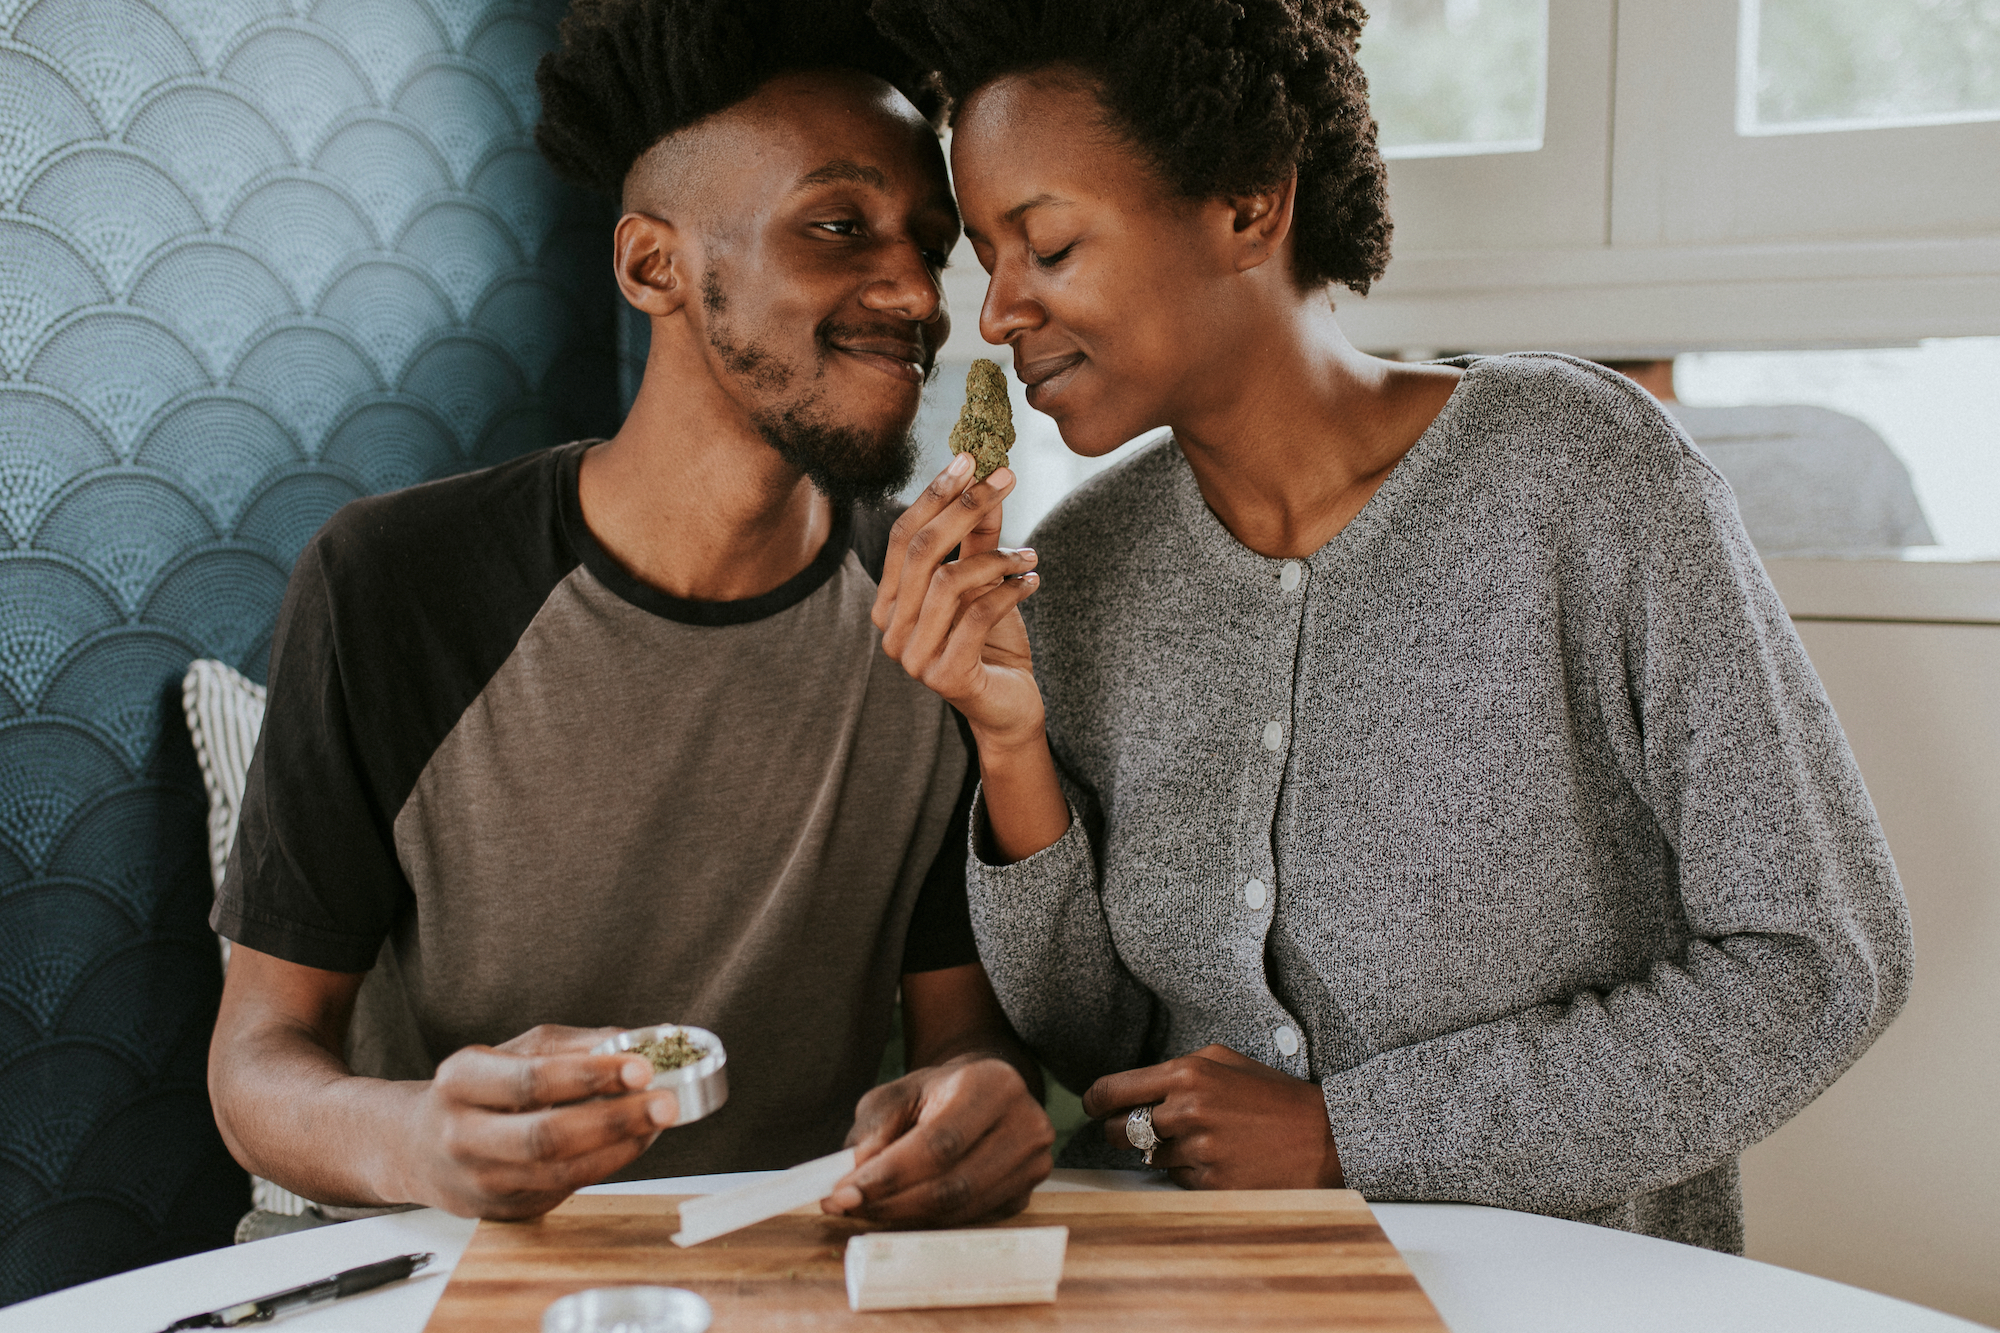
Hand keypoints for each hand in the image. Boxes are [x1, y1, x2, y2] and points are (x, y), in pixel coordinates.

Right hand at [400, 1024, 679, 1218]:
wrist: (420, 1147)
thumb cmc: (481, 1090)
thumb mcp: (515, 1052)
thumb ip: (578, 1046)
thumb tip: (649, 1039)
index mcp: (461, 1081)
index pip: (531, 1080)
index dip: (590, 1076)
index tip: (642, 1067)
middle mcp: (462, 1135)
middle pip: (545, 1136)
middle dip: (614, 1120)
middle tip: (664, 1103)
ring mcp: (480, 1181)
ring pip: (559, 1173)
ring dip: (620, 1147)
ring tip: (657, 1122)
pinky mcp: (502, 1211)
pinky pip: (564, 1190)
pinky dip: (607, 1165)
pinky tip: (632, 1142)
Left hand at [823, 1055, 1053, 1225]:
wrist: (983, 1091)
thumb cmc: (937, 1092)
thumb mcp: (898, 1094)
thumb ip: (874, 1130)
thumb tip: (856, 1176)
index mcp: (992, 1085)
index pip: (939, 1143)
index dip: (890, 1175)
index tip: (843, 1193)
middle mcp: (1025, 1124)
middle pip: (954, 1185)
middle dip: (893, 1203)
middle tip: (848, 1207)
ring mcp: (1033, 1163)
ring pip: (963, 1210)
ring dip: (907, 1217)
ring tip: (868, 1209)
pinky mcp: (1026, 1193)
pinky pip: (972, 1220)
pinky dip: (931, 1222)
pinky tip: (902, 1211)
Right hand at [873, 452, 1044, 753]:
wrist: (1009, 707)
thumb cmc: (992, 643)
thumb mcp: (984, 582)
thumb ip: (977, 538)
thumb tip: (985, 477)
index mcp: (890, 603)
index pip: (903, 536)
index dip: (935, 495)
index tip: (970, 459)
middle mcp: (892, 630)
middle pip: (921, 552)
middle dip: (965, 509)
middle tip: (1006, 479)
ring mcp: (914, 656)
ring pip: (949, 582)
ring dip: (996, 558)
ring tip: (1030, 555)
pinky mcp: (945, 676)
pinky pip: (977, 616)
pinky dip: (1010, 591)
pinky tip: (1032, 580)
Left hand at [1084, 1045, 1342, 1190]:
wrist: (1325, 1138)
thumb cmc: (1274, 1096)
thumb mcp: (1226, 1061)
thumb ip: (1176, 1068)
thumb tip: (1132, 1087)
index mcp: (1187, 1073)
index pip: (1112, 1090)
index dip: (1093, 1101)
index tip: (1091, 1107)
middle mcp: (1187, 1111)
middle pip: (1118, 1130)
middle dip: (1119, 1132)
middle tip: (1134, 1131)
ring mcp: (1199, 1151)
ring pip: (1150, 1158)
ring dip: (1164, 1153)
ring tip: (1203, 1141)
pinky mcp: (1212, 1184)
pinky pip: (1178, 1181)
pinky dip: (1189, 1173)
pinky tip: (1219, 1161)